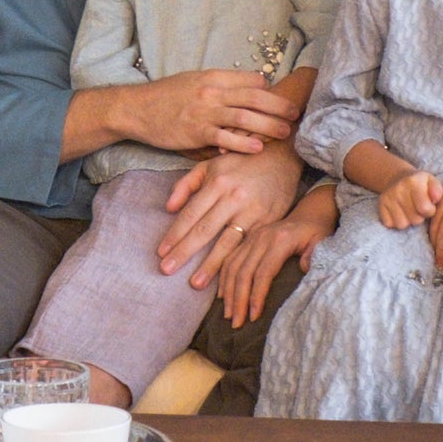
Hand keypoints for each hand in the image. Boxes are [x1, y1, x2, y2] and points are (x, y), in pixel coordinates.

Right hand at [128, 69, 295, 155]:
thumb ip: (220, 85)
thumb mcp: (194, 81)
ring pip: (244, 117)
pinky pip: (224, 138)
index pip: (251, 80)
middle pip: (254, 97)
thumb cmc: (167, 96)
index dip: (270, 90)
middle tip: (296, 114)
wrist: (137, 108)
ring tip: (286, 132)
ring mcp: (204, 112)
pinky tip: (257, 148)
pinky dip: (242, 143)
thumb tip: (249, 88)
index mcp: (214, 77)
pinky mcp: (196, 132)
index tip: (283, 100)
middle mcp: (212, 92)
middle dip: (278, 106)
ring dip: (268, 125)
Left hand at [155, 149, 302, 279]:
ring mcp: (252, 211)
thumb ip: (186, 184)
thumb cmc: (240, 163)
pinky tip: (226, 276)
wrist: (281, 158)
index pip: (191, 214)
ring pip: (227, 242)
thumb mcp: (210, 165)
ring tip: (195, 283)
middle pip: (204, 230)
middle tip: (166, 270)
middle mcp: (233, 197)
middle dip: (184, 252)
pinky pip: (247, 245)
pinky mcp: (268, 222)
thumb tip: (168, 208)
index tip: (161, 252)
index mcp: (217, 182)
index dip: (174, 234)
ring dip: (210, 265)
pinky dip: (235, 262)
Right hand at [214, 183, 338, 327]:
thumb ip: (315, 255)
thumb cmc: (318, 230)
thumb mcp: (322, 240)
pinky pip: (230, 259)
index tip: (253, 317)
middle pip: (244, 272)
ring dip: (228, 292)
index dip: (257, 295)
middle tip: (236, 323)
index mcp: (280, 239)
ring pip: (232, 266)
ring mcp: (252, 237)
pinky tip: (222, 296)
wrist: (311, 211)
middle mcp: (261, 237)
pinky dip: (223, 279)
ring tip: (228, 315)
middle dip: (238, 300)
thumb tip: (304, 269)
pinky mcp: (247, 239)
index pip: (264, 272)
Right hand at [377, 170, 442, 230]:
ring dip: (407, 221)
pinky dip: (395, 221)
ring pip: (401, 224)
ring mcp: (387, 197)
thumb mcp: (431, 182)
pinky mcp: (380, 205)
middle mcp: (398, 188)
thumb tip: (435, 199)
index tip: (429, 206)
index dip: (430, 211)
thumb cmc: (420, 184)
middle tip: (418, 208)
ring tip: (409, 211)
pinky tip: (399, 212)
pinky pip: (390, 224)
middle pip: (415, 220)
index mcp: (413, 181)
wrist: (398, 178)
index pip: (425, 208)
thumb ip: (437, 191)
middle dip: (419, 217)